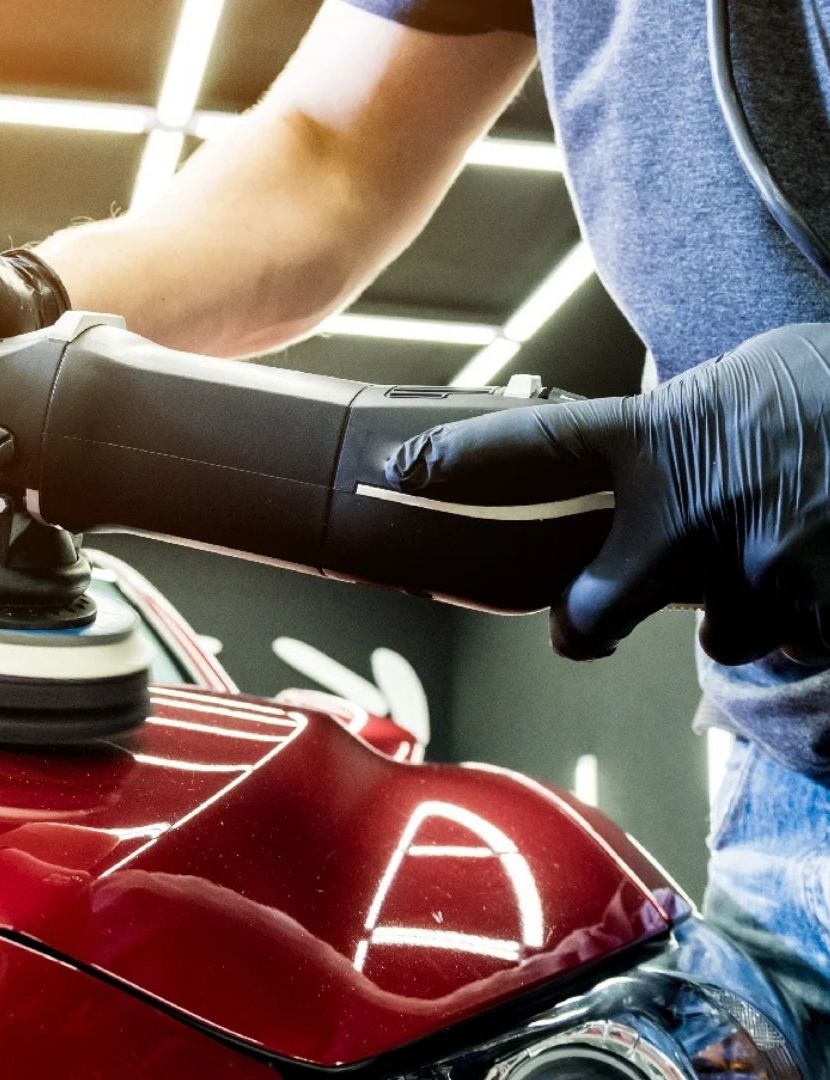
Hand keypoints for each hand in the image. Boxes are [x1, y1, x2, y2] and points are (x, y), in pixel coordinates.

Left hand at [387, 324, 829, 663]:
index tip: (401, 470)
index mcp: (667, 432)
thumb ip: (689, 422)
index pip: (538, 442)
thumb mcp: (756, 380)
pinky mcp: (820, 612)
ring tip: (807, 544)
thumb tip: (654, 447)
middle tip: (585, 622)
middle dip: (586, 625)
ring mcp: (758, 568)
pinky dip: (821, 619)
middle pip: (592, 612)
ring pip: (722, 635)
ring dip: (751, 607)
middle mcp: (693, 509)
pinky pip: (798, 646)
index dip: (461, 459)